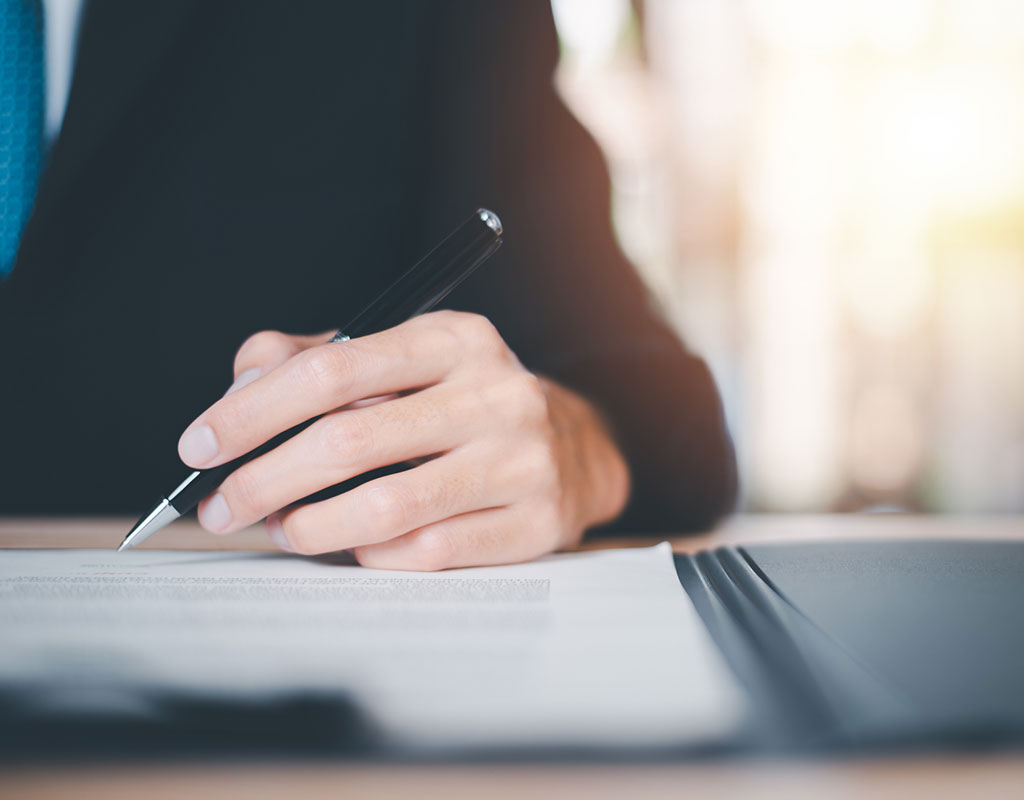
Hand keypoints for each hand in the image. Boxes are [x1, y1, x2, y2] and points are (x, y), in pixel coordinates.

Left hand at [178, 311, 629, 569]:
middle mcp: (494, 392)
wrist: (578, 448)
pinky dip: (374, 555)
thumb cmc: (465, 404)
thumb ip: (319, 358)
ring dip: (312, 527)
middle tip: (222, 506)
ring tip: (280, 530)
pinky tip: (357, 546)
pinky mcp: (536, 523)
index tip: (199, 445)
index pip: (334, 367)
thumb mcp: (405, 361)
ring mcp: (521, 460)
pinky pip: (429, 552)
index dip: (254, 410)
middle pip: (352, 439)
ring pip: (388, 507)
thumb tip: (242, 383)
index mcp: (454, 339)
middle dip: (265, 479)